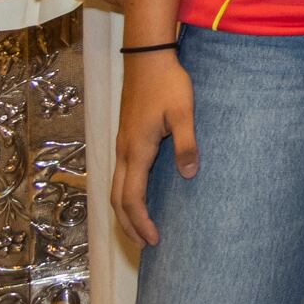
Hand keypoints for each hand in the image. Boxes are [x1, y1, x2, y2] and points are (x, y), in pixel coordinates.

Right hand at [113, 50, 196, 246]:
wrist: (147, 59)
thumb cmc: (168, 84)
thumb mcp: (183, 112)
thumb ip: (186, 143)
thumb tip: (188, 174)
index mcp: (137, 150)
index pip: (132, 198)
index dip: (141, 222)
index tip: (154, 239)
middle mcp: (124, 152)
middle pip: (118, 200)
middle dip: (129, 225)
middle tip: (146, 244)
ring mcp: (121, 146)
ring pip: (115, 189)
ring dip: (124, 212)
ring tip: (139, 229)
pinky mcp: (125, 139)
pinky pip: (119, 176)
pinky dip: (125, 196)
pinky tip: (137, 198)